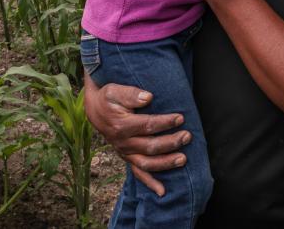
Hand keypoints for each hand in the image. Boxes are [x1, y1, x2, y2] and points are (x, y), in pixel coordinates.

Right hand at [83, 73, 190, 195]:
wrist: (95, 111)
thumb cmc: (108, 99)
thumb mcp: (114, 91)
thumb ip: (130, 94)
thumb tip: (148, 97)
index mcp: (121, 126)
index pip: (148, 126)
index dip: (165, 122)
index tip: (180, 118)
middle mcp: (123, 143)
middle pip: (150, 146)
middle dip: (171, 142)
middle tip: (187, 136)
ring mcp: (125, 153)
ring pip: (147, 163)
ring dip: (166, 163)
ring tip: (183, 159)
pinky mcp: (127, 158)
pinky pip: (138, 173)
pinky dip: (150, 183)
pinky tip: (163, 191)